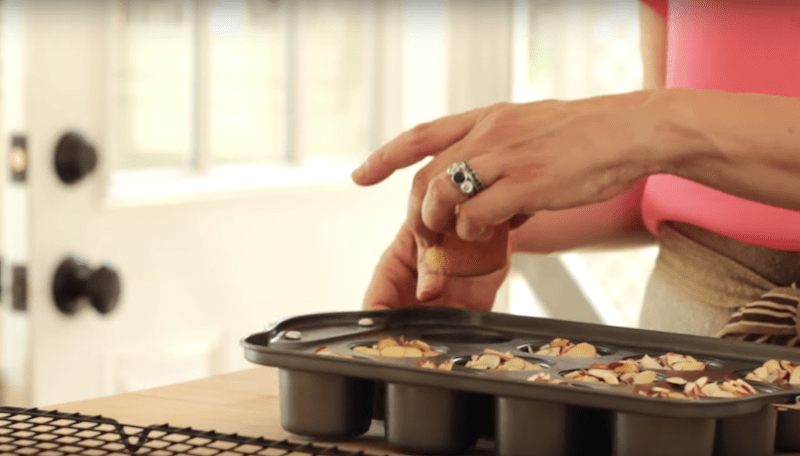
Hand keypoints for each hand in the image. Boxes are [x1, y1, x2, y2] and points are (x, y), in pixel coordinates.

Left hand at [354, 93, 653, 299]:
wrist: (629, 130)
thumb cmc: (584, 136)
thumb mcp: (529, 131)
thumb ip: (498, 158)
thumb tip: (482, 201)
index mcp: (487, 118)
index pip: (420, 136)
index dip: (385, 157)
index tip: (360, 176)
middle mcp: (489, 133)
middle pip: (426, 176)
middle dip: (417, 212)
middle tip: (424, 234)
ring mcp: (506, 157)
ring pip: (444, 194)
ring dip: (441, 222)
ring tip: (456, 235)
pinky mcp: (528, 183)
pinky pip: (479, 215)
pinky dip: (475, 230)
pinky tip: (494, 232)